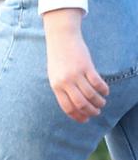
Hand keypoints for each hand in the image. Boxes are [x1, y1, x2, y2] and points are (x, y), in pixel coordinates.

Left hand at [43, 8, 108, 122]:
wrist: (61, 39)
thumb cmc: (58, 59)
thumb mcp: (55, 76)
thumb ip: (62, 90)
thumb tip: (74, 106)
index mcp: (56, 86)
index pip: (67, 107)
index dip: (78, 116)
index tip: (85, 120)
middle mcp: (65, 82)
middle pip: (80, 104)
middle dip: (90, 111)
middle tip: (97, 112)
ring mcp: (76, 74)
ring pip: (91, 95)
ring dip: (99, 102)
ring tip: (102, 103)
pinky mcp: (86, 66)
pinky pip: (97, 83)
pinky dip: (103, 90)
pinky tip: (105, 92)